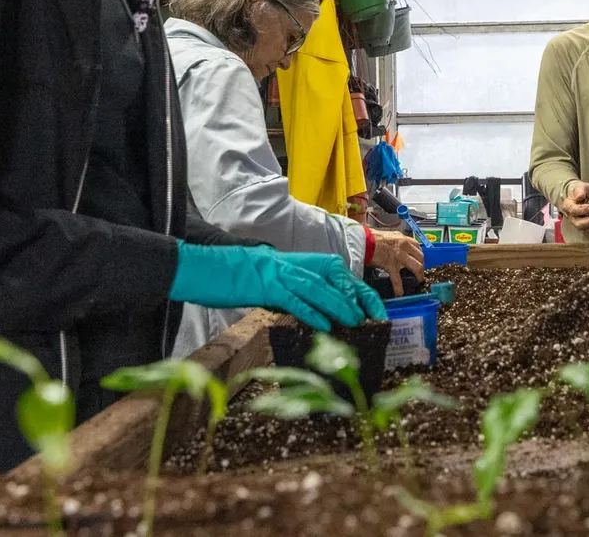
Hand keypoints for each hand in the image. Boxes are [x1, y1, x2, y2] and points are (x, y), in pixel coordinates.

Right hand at [169, 243, 385, 330]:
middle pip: (335, 280)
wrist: (210, 267)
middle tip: (374, 319)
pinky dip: (311, 312)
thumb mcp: (276, 282)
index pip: (340, 275)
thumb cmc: (242, 277)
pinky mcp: (267, 287)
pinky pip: (294, 300)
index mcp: (300, 263)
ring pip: (319, 289)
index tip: (377, 311)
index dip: (361, 292)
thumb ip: (298, 293)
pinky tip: (325, 325)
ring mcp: (282, 275)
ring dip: (339, 305)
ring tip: (356, 321)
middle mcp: (295, 266)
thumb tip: (321, 314)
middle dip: (357, 299)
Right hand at [367, 229, 425, 296]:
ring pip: (416, 267)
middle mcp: (403, 246)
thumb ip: (395, 241)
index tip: (419, 260)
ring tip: (417, 282)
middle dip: (422, 266)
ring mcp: (398, 256)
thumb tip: (396, 248)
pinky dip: (399, 288)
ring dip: (418, 275)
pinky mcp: (390, 265)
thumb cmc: (370, 237)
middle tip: (420, 272)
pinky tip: (400, 293)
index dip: (420, 255)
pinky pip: (397, 278)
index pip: (417, 246)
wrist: (361, 240)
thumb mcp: (387, 236)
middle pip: (420, 257)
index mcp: (402, 238)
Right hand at [559, 181, 588, 233]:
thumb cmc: (582, 191)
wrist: (585, 195)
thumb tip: (580, 196)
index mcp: (568, 206)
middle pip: (580, 225)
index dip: (583, 210)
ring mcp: (582, 224)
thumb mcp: (581, 186)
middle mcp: (573, 218)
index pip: (573, 211)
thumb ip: (580, 190)